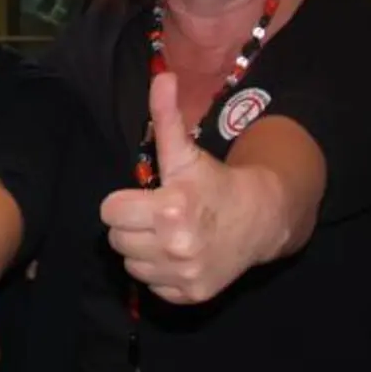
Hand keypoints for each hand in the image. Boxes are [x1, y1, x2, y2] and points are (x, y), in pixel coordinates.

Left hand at [100, 73, 281, 304]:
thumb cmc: (215, 182)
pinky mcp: (190, 295)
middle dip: (130, 224)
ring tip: (166, 233)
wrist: (261, 218)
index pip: (109, 212)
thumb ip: (168, 117)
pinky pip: (151, 286)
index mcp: (170, 208)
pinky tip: (178, 253)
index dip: (122, 202)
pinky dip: (159, 272)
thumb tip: (161, 76)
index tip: (142, 196)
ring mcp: (183, 275)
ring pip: (130, 264)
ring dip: (142, 249)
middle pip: (116, 239)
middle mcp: (175, 246)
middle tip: (154, 214)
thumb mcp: (187, 152)